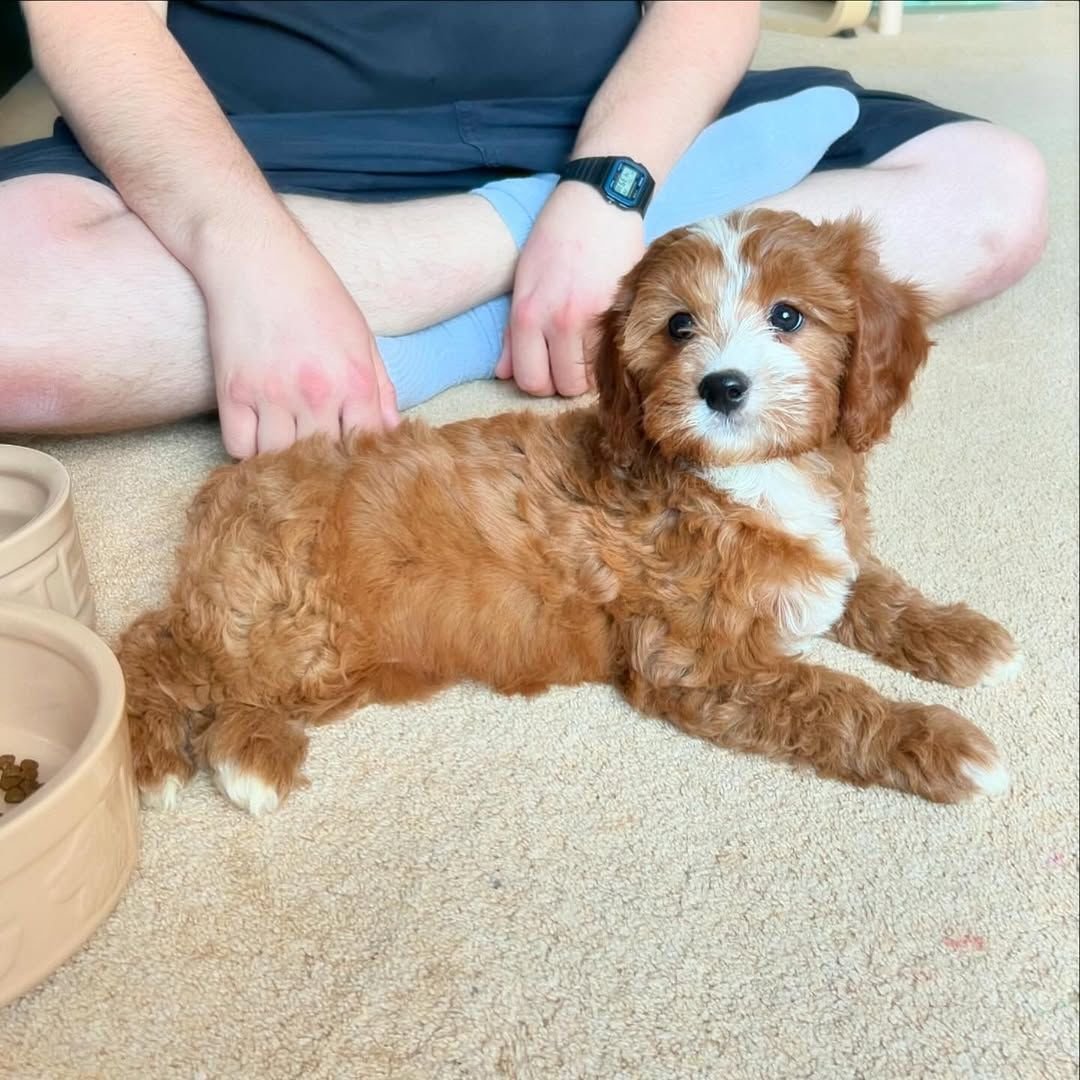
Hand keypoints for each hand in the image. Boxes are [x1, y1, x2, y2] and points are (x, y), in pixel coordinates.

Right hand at [200, 229, 398, 458]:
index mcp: (354, 382)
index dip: (362, 459)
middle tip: (319, 463)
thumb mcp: (361, 336)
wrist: (255, 256)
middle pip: (323, 460)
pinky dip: (246, 450)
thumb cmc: (314, 292)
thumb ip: (381, 388)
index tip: (354, 459)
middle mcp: (315, 395)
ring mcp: (271, 396)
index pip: (367, 447)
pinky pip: (238, 447)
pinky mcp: (232, 392)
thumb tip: (393, 431)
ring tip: (287, 452)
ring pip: (279, 459)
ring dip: (283, 461)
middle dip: (324, 465)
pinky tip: (257, 436)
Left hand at [496, 181, 645, 397]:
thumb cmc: (555, 236)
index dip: (538, 382)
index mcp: (528, 314)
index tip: (545, 370)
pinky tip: (604, 333)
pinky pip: (615, 355)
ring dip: (589, 370)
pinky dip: (610, 354)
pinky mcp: (624, 312)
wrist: (600, 202)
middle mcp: (560, 321)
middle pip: (563, 387)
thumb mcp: (523, 281)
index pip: (530, 380)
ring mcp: (595, 318)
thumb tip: (503, 373)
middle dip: (564, 382)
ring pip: (592, 377)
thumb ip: (512, 332)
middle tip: (567, 362)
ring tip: (586, 346)